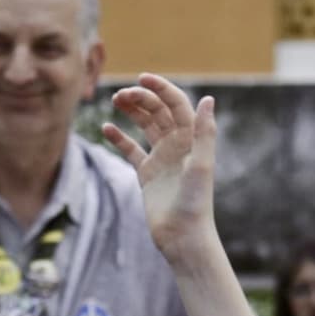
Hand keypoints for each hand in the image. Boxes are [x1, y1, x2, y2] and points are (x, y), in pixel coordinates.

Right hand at [98, 73, 217, 251]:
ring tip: (114, 100)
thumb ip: (204, 132)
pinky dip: (119, 138)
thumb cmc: (195, 203)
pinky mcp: (147, 174)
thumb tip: (208, 98)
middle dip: (140, 98)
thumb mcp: (202, 165)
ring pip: (144, 126)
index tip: (141, 79)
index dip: (160, 88)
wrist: (183, 236)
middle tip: (120, 95)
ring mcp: (162, 158)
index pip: (176, 104)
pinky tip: (106, 129)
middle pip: (158, 111)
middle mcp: (178, 144)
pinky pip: (131, 150)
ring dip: (131, 111)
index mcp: (191, 139)